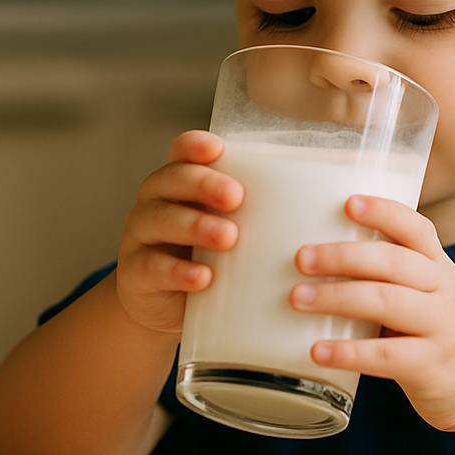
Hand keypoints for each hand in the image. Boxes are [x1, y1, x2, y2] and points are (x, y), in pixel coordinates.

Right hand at [115, 130, 241, 333]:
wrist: (170, 308)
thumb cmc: (210, 259)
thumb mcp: (230, 229)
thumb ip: (258, 211)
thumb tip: (319, 199)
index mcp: (179, 183)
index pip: (180, 152)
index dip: (195, 146)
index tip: (218, 149)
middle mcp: (155, 202)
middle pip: (171, 180)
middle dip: (204, 184)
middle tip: (236, 197)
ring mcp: (139, 236)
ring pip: (159, 219)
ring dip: (195, 225)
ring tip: (229, 237)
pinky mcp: (135, 273)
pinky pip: (152, 267)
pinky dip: (178, 271)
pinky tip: (203, 277)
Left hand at [290, 195, 454, 431]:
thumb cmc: (450, 332)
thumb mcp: (437, 294)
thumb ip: (394, 277)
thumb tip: (319, 260)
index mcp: (440, 268)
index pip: (417, 229)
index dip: (384, 212)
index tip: (348, 203)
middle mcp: (444, 292)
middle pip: (393, 262)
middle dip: (342, 256)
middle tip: (300, 258)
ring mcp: (442, 330)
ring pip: (386, 303)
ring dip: (337, 298)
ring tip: (297, 299)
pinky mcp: (432, 368)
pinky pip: (386, 356)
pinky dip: (348, 352)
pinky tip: (318, 351)